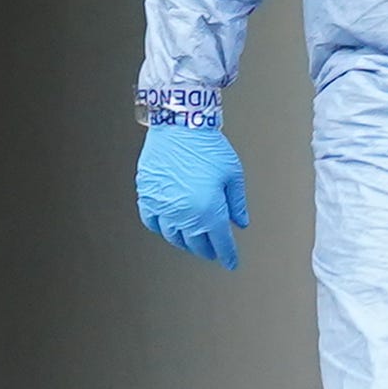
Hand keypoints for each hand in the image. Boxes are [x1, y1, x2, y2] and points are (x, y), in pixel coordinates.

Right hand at [136, 122, 247, 267]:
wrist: (179, 125)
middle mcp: (185, 214)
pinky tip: (169, 227)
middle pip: (196, 244)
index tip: (231, 262)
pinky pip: (152, 222)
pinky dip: (162, 228)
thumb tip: (240, 222)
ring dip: (186, 241)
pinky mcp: (147, 197)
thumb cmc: (208, 146)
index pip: (221, 243)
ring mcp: (163, 207)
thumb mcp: (233, 175)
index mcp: (209, 211)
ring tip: (193, 239)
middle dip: (208, 249)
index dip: (228, 255)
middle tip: (213, 249)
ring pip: (174, 236)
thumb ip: (237, 203)